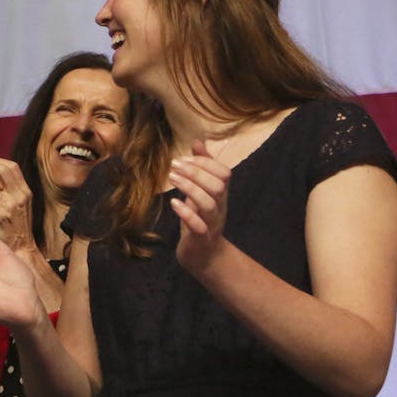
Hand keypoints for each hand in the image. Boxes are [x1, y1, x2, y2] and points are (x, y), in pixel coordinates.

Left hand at [168, 139, 232, 275]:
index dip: (206, 162)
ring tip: (172, 178)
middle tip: (174, 165)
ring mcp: (212, 223)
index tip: (184, 158)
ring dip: (189, 188)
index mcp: (220, 194)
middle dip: (196, 172)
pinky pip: (198, 225)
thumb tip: (198, 141)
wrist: (204, 255)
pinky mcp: (201, 237)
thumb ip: (202, 167)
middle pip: (217, 186)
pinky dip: (186, 213)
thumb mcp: (202, 190)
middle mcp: (219, 207)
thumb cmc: (201, 217)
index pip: (224, 173)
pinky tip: (174, 203)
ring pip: (209, 203)